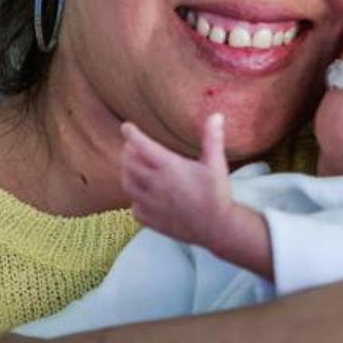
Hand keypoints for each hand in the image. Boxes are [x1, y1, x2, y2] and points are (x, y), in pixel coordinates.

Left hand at [121, 113, 234, 248]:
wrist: (217, 227)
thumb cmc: (217, 193)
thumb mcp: (216, 163)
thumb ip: (212, 138)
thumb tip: (216, 115)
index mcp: (169, 167)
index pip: (142, 146)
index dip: (132, 134)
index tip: (126, 126)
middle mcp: (155, 184)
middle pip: (129, 163)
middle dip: (128, 152)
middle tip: (132, 146)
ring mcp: (151, 204)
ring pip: (128, 184)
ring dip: (127, 172)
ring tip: (132, 166)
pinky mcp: (151, 220)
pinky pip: (134, 206)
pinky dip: (134, 197)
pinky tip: (141, 194)